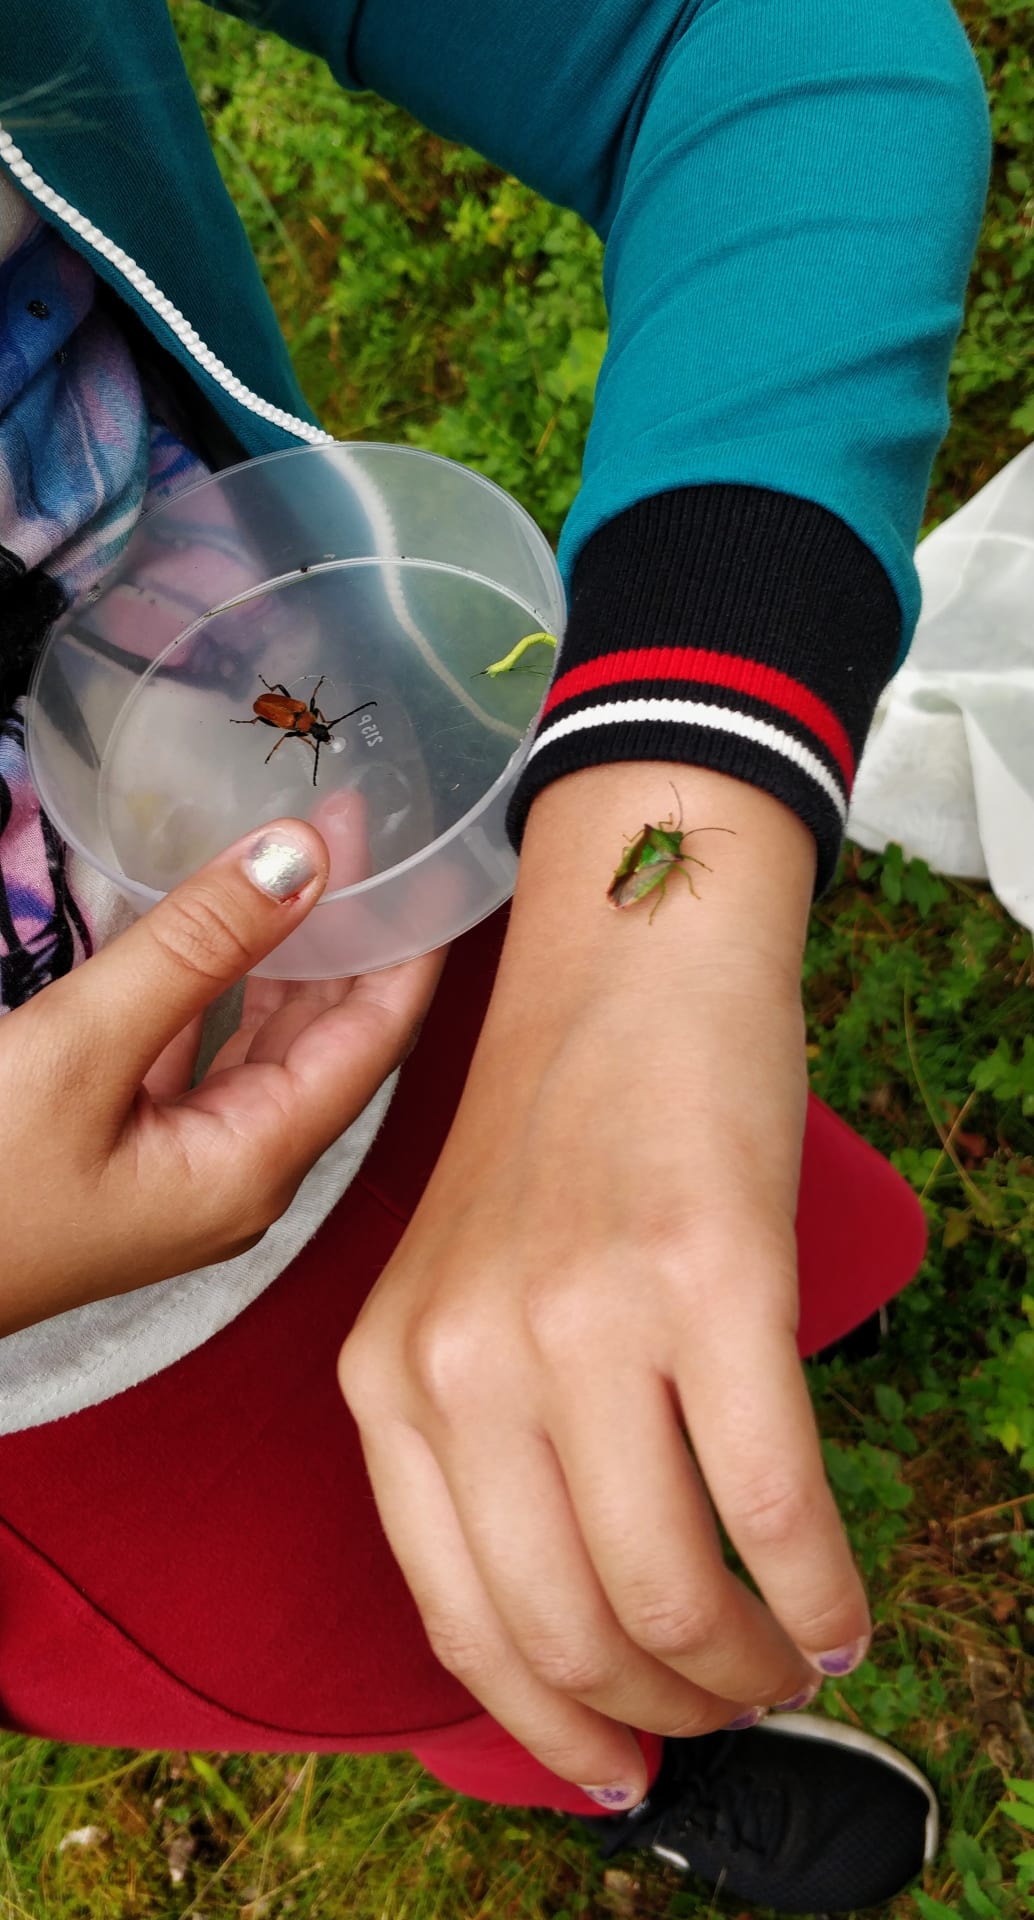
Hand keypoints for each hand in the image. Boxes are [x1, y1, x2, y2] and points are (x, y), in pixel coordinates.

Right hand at [0, 816, 443, 1335]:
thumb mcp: (80, 1049)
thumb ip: (194, 948)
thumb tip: (300, 856)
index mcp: (256, 1163)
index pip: (376, 1038)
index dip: (404, 938)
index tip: (417, 846)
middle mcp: (241, 1172)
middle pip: (330, 1039)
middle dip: (349, 933)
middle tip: (352, 828)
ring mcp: (186, 1168)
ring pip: (262, 1044)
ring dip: (283, 956)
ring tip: (302, 859)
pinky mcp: (132, 1155)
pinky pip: (199, 1058)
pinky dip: (214, 991)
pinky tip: (216, 930)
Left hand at [338, 766, 869, 1801]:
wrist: (630, 965)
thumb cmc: (564, 1132)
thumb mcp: (467, 1288)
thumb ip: (490, 1439)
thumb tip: (592, 1619)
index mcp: (388, 1372)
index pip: (456, 1617)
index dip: (550, 1721)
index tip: (617, 1761)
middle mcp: (465, 1360)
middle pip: (568, 1629)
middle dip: (663, 1713)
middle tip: (725, 1711)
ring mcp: (584, 1322)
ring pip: (672, 1593)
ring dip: (745, 1671)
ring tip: (785, 1664)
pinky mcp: (710, 1284)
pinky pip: (777, 1506)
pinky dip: (818, 1595)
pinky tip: (837, 1612)